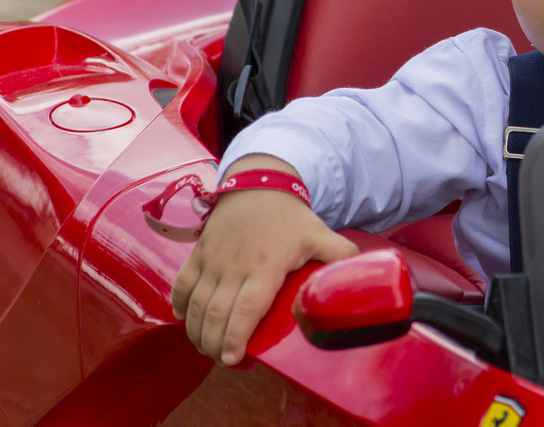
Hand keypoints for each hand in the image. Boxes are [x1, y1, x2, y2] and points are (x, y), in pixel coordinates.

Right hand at [171, 155, 356, 365]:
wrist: (259, 183)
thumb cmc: (290, 216)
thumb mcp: (320, 234)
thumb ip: (340, 256)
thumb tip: (364, 278)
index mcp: (266, 266)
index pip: (247, 308)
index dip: (237, 336)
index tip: (233, 358)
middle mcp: (235, 266)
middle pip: (216, 314)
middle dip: (215, 345)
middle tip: (225, 360)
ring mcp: (213, 260)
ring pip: (195, 306)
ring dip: (197, 333)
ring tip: (208, 348)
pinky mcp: (198, 254)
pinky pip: (181, 286)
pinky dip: (179, 308)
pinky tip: (187, 322)